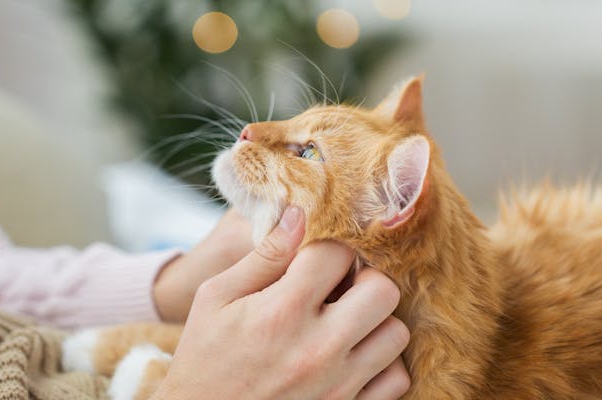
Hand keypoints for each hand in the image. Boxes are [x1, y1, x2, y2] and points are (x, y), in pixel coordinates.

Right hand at [152, 207, 410, 399]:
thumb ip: (263, 257)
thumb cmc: (204, 357)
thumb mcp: (216, 298)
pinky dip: (382, 363)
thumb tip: (299, 215)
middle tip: (340, 284)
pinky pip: (397, 378)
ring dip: (375, 320)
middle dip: (363, 278)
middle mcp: (318, 348)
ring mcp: (339, 384)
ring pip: (396, 333)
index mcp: (282, 312)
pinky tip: (352, 354)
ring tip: (345, 320)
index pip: (338, 253)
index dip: (329, 245)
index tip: (317, 254)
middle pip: (383, 289)